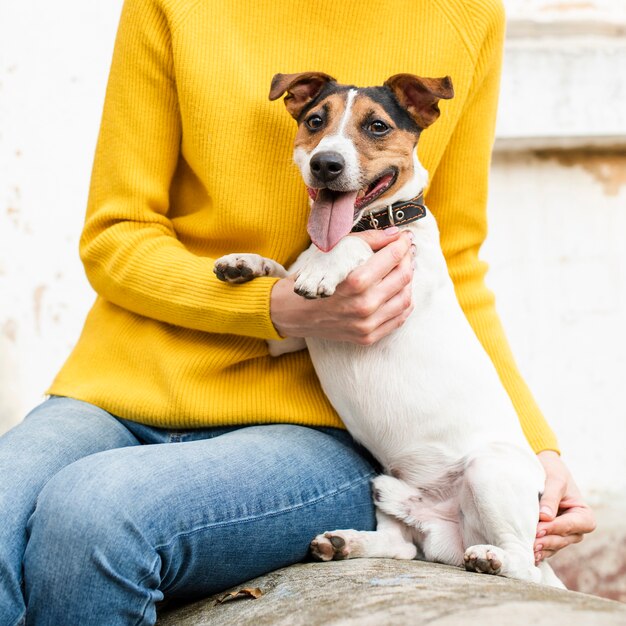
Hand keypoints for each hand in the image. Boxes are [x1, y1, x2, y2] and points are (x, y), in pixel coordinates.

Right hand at [270, 228, 413, 344]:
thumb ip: (367, 240)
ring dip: (408, 280)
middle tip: (405, 251)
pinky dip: (404, 302)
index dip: (403, 243)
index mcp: (355, 281)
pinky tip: (399, 290)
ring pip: (405, 298)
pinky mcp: (367, 337)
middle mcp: (364, 305)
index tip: (404, 237)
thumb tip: (394, 234)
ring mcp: (366, 324)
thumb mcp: (334, 251)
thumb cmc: (312, 278)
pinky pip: (398, 318)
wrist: (291, 312)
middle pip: (404, 276)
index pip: (394, 257)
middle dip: (408, 258)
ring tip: (403, 269)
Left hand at [534, 450, 595, 562]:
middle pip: (563, 539)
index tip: (539, 528)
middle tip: (531, 541)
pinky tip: (528, 554)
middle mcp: (576, 529)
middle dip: (547, 540)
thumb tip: (545, 517)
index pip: (573, 525)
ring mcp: (562, 534)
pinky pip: (545, 547)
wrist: (543, 469)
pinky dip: (538, 551)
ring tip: (528, 550)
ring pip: (553, 545)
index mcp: (584, 515)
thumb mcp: (555, 480)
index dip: (556, 528)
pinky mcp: (549, 536)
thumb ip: (551, 498)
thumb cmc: (553, 472)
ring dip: (541, 548)